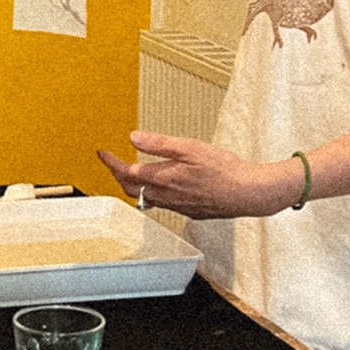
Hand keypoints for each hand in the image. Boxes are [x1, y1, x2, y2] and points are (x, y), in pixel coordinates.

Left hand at [98, 130, 301, 219]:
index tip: (102, 154)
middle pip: (131, 189)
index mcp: (163, 178)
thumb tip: (134, 138)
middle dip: (119, 176)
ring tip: (133, 174)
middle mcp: (166, 195)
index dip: (110, 163)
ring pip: (146, 199)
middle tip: (114, 164)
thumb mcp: (190, 148)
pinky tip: (162, 187)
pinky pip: (163, 204)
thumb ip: (160, 144)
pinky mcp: (189, 211)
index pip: (126, 172)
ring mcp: (176, 206)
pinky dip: (153, 194)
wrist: (247, 193)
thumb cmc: (223, 170)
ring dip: (135, 186)